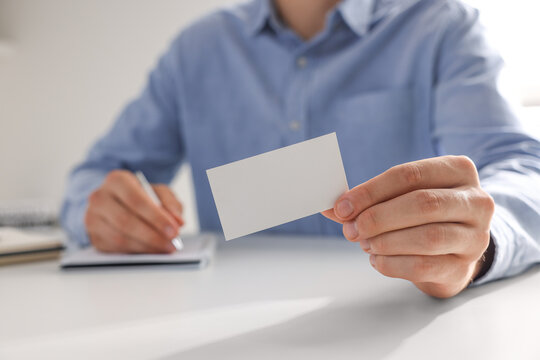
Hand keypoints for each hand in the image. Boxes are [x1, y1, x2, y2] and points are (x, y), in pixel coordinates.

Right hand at [85, 170, 183, 253]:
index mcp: (116, 180)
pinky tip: (151, 251)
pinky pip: (115, 249)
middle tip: (172, 242)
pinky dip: (136, 252)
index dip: (156, 217)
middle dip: (152, 235)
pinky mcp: (94, 237)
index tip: (174, 229)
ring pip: (119, 238)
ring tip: (165, 248)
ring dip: (146, 246)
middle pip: (126, 221)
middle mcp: (99, 197)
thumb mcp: (158, 192)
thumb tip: (178, 222)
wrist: (116, 201)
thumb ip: (171, 203)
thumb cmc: (140, 196)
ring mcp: (93, 218)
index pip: (135, 200)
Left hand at [322, 156, 494, 297]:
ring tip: (364, 243)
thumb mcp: (401, 197)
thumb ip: (370, 198)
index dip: (370, 191)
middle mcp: (476, 200)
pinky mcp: (464, 267)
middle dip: (378, 217)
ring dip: (385, 241)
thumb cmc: (422, 216)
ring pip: (427, 237)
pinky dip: (392, 263)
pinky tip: (377, 259)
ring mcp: (476, 236)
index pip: (408, 175)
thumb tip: (331, 206)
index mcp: (458, 170)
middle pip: (422, 203)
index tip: (342, 206)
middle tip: (351, 229)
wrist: (452, 250)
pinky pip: (424, 265)